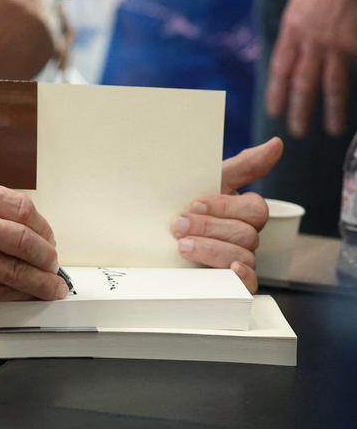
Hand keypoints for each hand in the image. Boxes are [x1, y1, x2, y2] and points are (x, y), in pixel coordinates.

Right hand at [0, 175, 67, 312]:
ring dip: (40, 282)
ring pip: (15, 270)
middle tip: (53, 264)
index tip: (47, 237)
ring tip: (51, 286)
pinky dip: (17, 297)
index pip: (19, 207)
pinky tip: (26, 297)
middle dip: (46, 256)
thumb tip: (20, 225)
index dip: (42, 226)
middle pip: (22, 239)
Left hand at [172, 137, 282, 291]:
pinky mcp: (231, 284)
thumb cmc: (183, 204)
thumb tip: (277, 144)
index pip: (255, 208)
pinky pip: (250, 285)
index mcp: (242, 211)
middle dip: (209, 228)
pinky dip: (240, 276)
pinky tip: (228, 270)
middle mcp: (245, 236)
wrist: (152, 236)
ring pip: (243, 256)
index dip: (225, 206)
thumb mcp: (207, 181)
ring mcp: (240, 261)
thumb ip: (243, 165)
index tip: (194, 204)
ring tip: (181, 246)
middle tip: (179, 225)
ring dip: (210, 249)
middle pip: (246, 234)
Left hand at [266, 0, 356, 137]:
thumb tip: (296, 47)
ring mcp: (338, 45)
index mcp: (292, 29)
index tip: (274, 110)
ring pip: (333, 85)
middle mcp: (312, 41)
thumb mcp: (299, 1)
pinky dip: (356, 91)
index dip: (277, 91)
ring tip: (333, 131)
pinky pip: (356, 72)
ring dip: (333, 111)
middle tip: (297, 132)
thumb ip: (297, 26)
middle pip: (303, 83)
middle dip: (300, 110)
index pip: (281, 68)